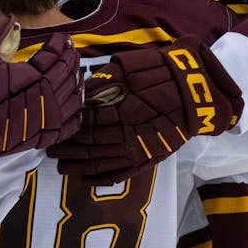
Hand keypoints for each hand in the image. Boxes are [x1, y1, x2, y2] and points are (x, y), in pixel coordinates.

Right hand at [0, 17, 82, 192]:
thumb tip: (11, 18)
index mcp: (33, 73)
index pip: (55, 53)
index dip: (61, 43)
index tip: (62, 38)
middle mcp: (46, 94)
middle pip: (68, 73)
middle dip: (71, 59)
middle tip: (71, 52)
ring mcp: (47, 117)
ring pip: (73, 97)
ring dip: (76, 82)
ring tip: (76, 74)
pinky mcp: (43, 136)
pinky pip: (70, 124)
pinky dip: (75, 112)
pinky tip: (75, 104)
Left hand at [47, 37, 241, 185]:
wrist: (198, 91)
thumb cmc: (163, 73)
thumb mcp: (130, 69)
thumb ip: (103, 83)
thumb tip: (79, 94)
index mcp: (122, 109)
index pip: (86, 123)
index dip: (69, 129)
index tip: (54, 130)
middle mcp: (128, 133)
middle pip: (89, 144)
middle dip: (68, 148)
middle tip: (50, 149)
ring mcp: (139, 149)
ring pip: (101, 163)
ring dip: (78, 165)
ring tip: (60, 166)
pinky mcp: (148, 159)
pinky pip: (120, 174)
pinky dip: (100, 179)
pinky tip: (84, 179)